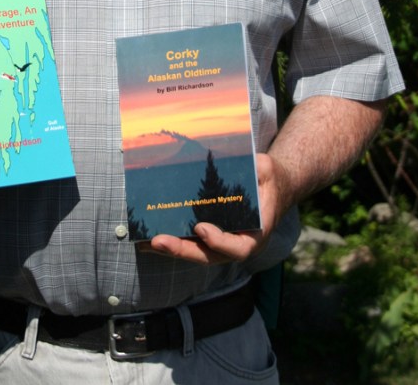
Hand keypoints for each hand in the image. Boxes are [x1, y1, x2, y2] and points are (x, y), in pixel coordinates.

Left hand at [148, 153, 283, 264]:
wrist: (270, 187)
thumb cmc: (268, 178)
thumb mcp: (267, 169)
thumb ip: (259, 168)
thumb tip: (244, 162)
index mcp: (256, 233)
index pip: (238, 247)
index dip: (220, 242)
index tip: (201, 228)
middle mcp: (237, 243)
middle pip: (209, 255)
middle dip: (182, 249)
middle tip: (159, 241)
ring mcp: (221, 242)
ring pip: (196, 252)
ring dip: (171, 248)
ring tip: (146, 242)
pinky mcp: (208, 235)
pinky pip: (191, 241)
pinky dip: (172, 240)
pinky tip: (148, 237)